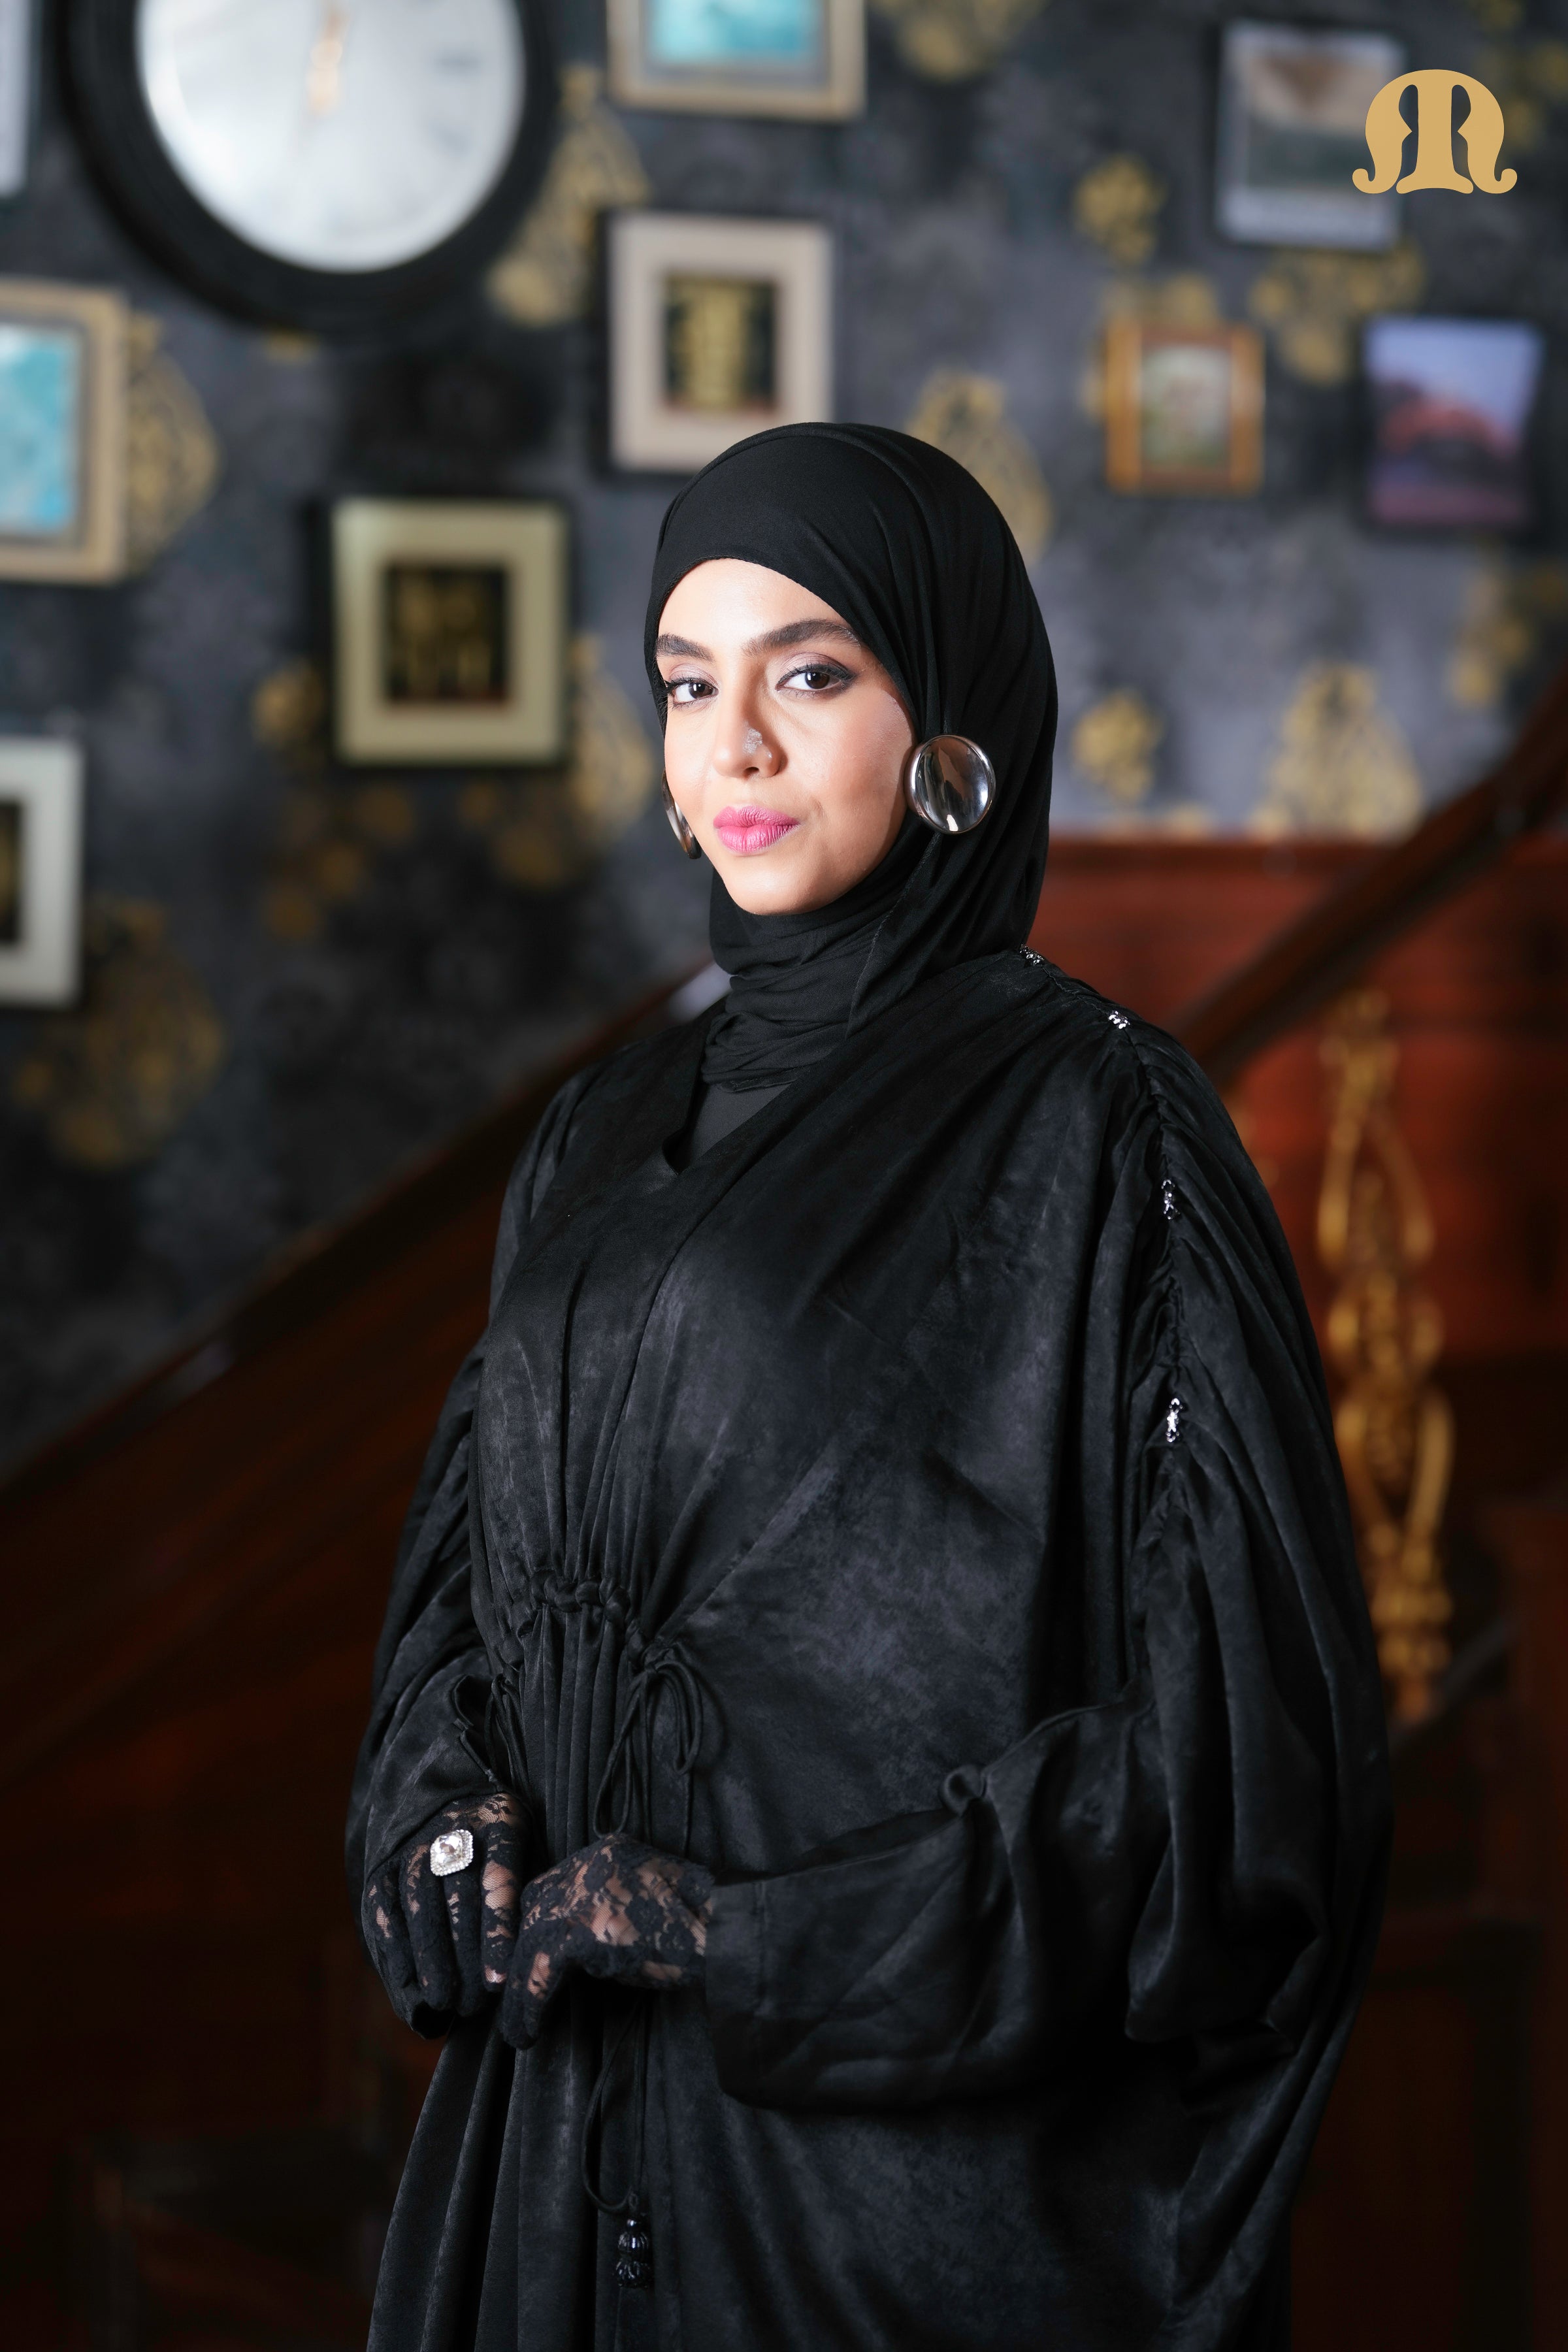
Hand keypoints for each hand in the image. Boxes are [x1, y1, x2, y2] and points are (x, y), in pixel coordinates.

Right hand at [364, 1790, 525, 2024]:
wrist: (450, 1801)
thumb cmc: (502, 1849)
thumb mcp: (528, 1855)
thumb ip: (524, 1896)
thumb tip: (517, 1960)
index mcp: (501, 1822)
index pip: (501, 1875)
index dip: (498, 1929)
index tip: (498, 1980)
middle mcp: (456, 1827)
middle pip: (459, 1892)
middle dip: (464, 1953)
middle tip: (472, 2003)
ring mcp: (417, 1841)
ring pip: (420, 1897)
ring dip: (430, 1953)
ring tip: (442, 1999)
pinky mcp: (386, 1860)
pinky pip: (385, 1900)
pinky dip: (394, 1941)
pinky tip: (404, 1977)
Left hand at [501, 1832, 714, 2048]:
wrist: (725, 1932)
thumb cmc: (700, 1926)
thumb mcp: (648, 1900)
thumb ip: (611, 1906)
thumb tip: (576, 1948)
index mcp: (608, 1851)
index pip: (554, 1884)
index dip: (539, 1924)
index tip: (530, 1960)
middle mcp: (590, 1862)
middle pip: (535, 1906)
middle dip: (521, 1951)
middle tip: (516, 1992)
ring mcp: (584, 1892)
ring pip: (532, 1940)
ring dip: (520, 1987)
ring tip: (517, 2027)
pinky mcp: (583, 1927)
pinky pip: (540, 1969)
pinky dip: (530, 2001)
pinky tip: (529, 2029)